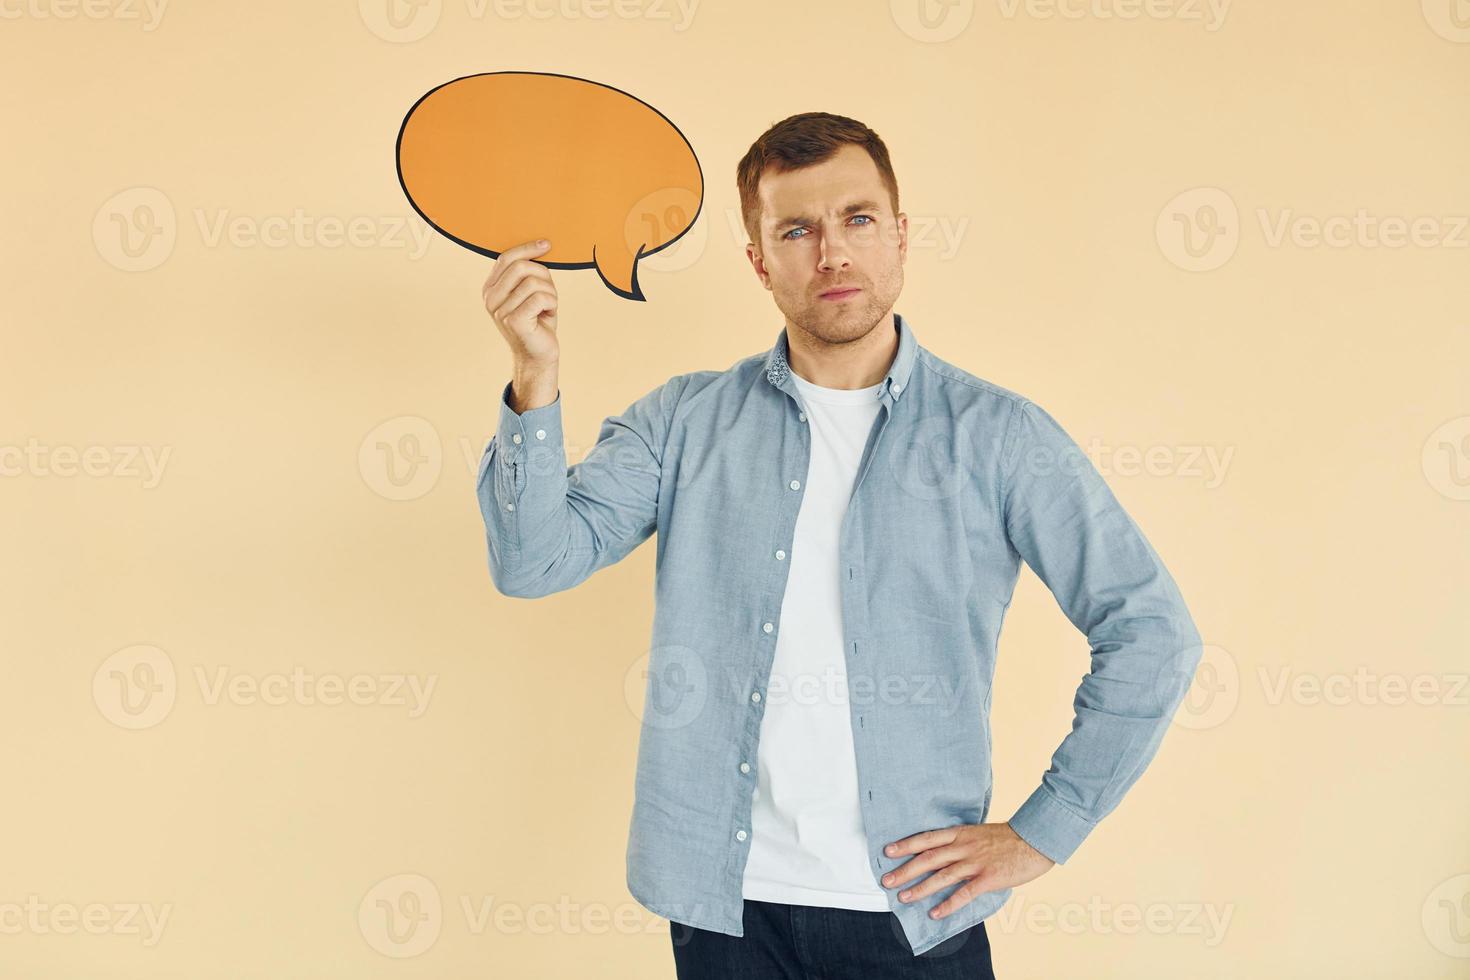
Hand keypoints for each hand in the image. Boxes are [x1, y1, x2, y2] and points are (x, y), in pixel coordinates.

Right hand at [483, 239, 559, 367]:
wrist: (538, 355)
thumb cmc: (537, 321)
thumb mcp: (530, 292)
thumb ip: (528, 272)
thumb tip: (542, 245)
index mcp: (490, 289)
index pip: (506, 258)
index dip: (527, 248)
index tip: (546, 244)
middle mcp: (490, 299)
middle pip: (521, 267)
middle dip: (543, 275)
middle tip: (549, 293)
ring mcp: (500, 311)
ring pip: (534, 282)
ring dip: (550, 293)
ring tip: (547, 307)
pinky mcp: (513, 321)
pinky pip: (541, 297)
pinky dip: (552, 303)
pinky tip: (548, 314)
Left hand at [881, 822, 1054, 919]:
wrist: (1035, 839)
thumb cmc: (1008, 838)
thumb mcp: (979, 832)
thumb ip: (962, 841)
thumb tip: (944, 850)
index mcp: (961, 833)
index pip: (928, 838)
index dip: (906, 844)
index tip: (888, 851)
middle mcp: (964, 846)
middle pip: (928, 858)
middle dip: (905, 869)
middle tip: (886, 880)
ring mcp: (975, 862)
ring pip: (942, 875)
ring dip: (921, 887)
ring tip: (903, 897)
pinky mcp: (988, 878)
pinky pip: (964, 893)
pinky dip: (948, 904)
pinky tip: (935, 913)